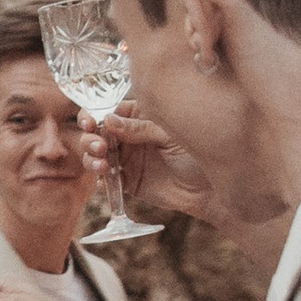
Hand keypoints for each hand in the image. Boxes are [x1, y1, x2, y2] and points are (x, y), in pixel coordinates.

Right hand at [88, 106, 214, 224]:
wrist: (211, 189)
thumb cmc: (199, 153)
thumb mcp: (170, 135)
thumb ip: (139, 128)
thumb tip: (108, 120)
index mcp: (141, 117)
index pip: (110, 111)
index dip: (94, 115)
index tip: (91, 123)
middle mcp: (131, 136)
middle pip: (97, 133)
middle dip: (90, 139)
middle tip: (98, 147)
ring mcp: (128, 159)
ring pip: (97, 156)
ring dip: (91, 159)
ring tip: (102, 166)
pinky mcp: (128, 182)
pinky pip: (107, 180)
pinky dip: (101, 180)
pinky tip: (104, 181)